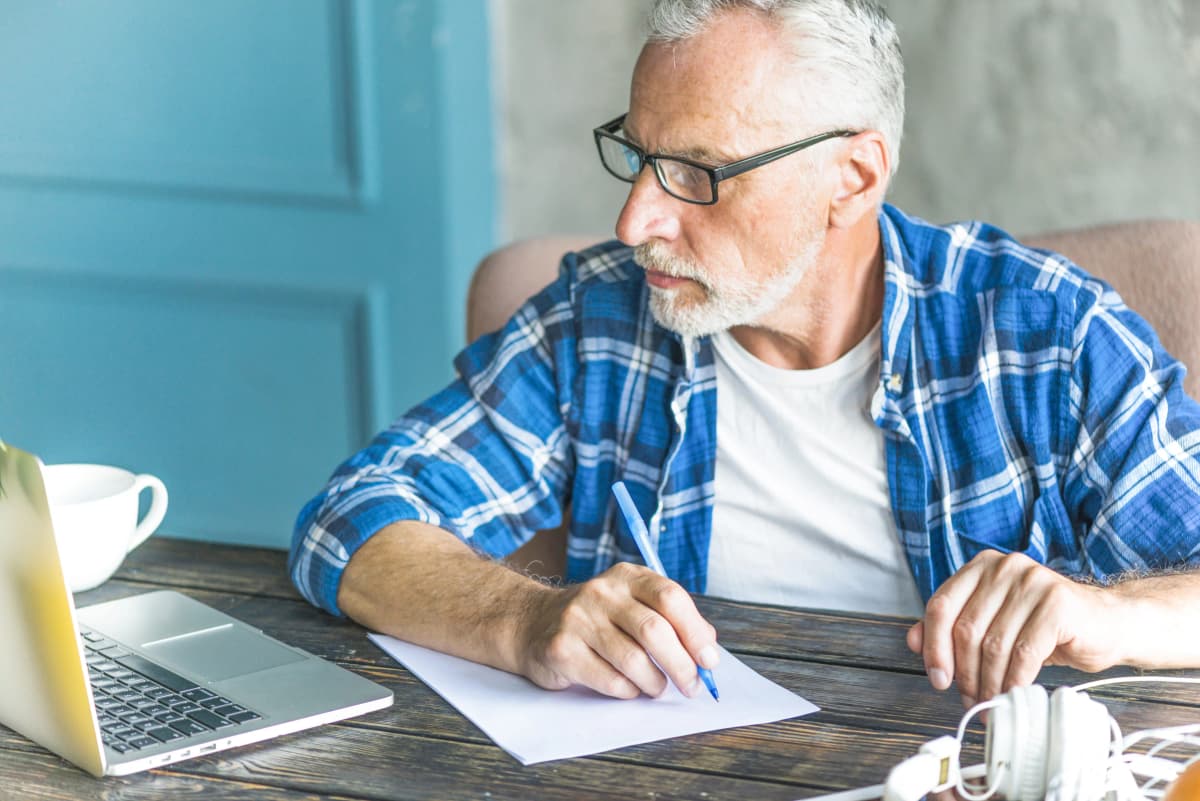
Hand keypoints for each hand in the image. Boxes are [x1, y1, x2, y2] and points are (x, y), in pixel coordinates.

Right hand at [518, 562, 719, 698]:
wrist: (533, 622)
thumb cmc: (597, 619)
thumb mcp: (632, 604)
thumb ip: (670, 619)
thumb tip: (709, 647)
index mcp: (627, 577)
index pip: (670, 598)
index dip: (695, 632)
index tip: (709, 661)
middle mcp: (602, 593)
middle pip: (654, 631)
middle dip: (681, 666)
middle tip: (691, 686)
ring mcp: (578, 619)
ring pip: (633, 661)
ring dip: (654, 683)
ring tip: (657, 687)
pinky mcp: (562, 649)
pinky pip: (610, 681)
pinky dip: (628, 691)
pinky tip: (628, 687)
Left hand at [906, 550, 1119, 706]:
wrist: (1108, 624)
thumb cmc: (1046, 627)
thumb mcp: (994, 624)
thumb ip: (952, 628)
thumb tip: (911, 641)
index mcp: (981, 567)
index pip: (941, 606)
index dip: (934, 646)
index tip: (937, 679)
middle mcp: (1004, 567)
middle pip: (965, 628)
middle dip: (963, 671)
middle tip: (969, 698)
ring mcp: (1032, 581)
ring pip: (993, 644)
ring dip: (988, 681)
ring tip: (990, 700)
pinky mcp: (1058, 604)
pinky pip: (1024, 652)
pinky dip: (1014, 680)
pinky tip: (1014, 694)